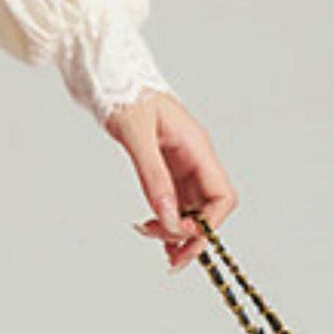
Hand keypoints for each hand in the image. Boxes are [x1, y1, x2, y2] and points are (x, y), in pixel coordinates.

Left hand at [102, 88, 236, 273]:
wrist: (111, 77)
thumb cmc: (126, 95)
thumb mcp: (136, 135)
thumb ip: (152, 176)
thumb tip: (166, 216)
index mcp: (197, 147)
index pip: (222, 196)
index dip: (209, 224)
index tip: (182, 237)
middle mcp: (194, 158)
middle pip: (208, 208)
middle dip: (192, 234)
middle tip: (168, 256)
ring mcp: (180, 164)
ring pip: (190, 207)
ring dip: (176, 230)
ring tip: (153, 242)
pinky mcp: (165, 167)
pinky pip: (173, 200)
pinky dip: (165, 219)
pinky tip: (152, 230)